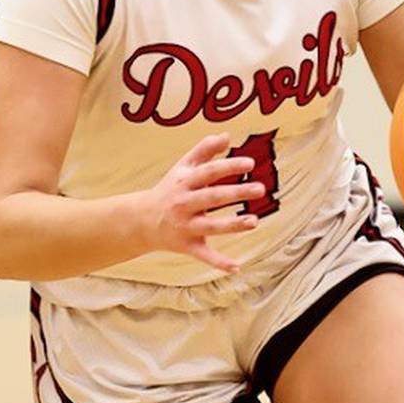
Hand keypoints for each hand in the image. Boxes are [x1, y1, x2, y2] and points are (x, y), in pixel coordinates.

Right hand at [138, 133, 263, 273]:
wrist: (143, 220)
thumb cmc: (170, 189)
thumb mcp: (183, 168)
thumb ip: (204, 150)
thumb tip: (227, 135)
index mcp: (185, 182)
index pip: (208, 172)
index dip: (228, 166)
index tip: (249, 162)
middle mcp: (184, 204)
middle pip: (212, 197)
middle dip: (236, 193)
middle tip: (260, 188)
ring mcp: (186, 226)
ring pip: (211, 226)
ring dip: (233, 225)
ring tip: (254, 221)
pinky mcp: (188, 245)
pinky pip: (204, 255)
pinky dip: (219, 262)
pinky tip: (237, 267)